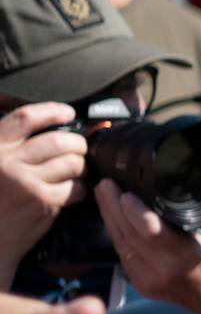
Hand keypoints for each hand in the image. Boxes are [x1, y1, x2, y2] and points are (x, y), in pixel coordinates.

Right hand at [0, 103, 85, 268]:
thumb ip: (13, 146)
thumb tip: (53, 127)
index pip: (26, 118)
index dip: (52, 111)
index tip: (68, 113)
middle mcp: (7, 162)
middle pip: (59, 141)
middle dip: (78, 145)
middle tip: (80, 151)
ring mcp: (26, 182)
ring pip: (72, 163)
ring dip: (80, 167)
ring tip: (75, 173)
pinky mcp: (42, 202)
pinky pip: (75, 187)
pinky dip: (79, 189)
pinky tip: (72, 192)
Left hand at [94, 180, 200, 313]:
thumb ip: (183, 224)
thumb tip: (157, 200)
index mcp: (186, 256)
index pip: (151, 230)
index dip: (134, 210)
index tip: (124, 191)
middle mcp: (163, 269)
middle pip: (130, 234)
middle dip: (115, 207)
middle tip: (105, 185)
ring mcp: (148, 279)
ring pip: (121, 243)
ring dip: (110, 218)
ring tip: (104, 196)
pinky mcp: (140, 284)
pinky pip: (123, 255)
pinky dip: (116, 235)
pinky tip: (112, 220)